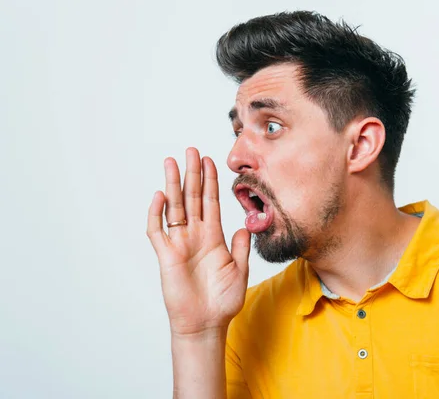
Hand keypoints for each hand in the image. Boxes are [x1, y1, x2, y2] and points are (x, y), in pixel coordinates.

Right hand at [146, 147, 250, 335]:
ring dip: (173, 185)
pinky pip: (158, 231)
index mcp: (213, 237)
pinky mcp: (167, 256)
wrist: (207, 323)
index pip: (210, 202)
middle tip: (190, 151)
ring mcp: (180, 244)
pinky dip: (157, 213)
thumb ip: (241, 247)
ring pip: (175, 208)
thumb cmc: (223, 300)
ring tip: (172, 163)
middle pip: (192, 198)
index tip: (210, 161)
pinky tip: (160, 196)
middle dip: (192, 174)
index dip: (210, 182)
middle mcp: (196, 236)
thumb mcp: (239, 270)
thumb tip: (245, 224)